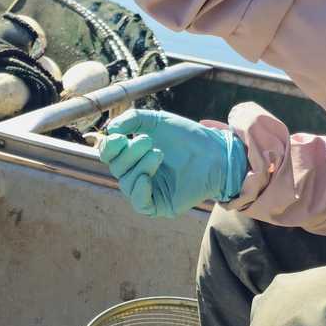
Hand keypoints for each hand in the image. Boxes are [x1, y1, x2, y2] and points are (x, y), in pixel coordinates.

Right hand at [97, 110, 246, 218]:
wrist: (215, 152)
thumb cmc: (187, 137)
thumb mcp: (157, 122)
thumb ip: (132, 120)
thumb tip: (110, 130)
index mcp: (134, 156)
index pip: (109, 155)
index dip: (109, 147)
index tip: (120, 136)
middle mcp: (137, 174)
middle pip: (117, 167)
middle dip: (129, 153)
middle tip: (148, 141)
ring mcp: (148, 191)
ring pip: (127, 183)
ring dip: (139, 166)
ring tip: (159, 153)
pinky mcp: (160, 205)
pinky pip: (140, 203)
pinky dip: (139, 190)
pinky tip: (146, 177)